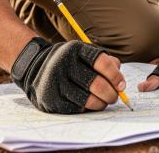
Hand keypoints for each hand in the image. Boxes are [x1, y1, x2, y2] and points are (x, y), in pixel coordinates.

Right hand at [10, 38, 125, 113]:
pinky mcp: (52, 99)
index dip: (116, 76)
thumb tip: (120, 81)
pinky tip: (89, 104)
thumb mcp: (85, 54)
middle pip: (97, 84)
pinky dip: (88, 108)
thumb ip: (106, 62)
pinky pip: (77, 108)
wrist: (36, 69)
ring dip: (102, 104)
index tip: (122, 86)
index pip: (102, 62)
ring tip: (105, 102)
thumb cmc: (70, 62)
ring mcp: (56, 82)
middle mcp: (64, 64)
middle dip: (112, 94)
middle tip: (115, 97)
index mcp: (76, 49)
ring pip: (89, 99)